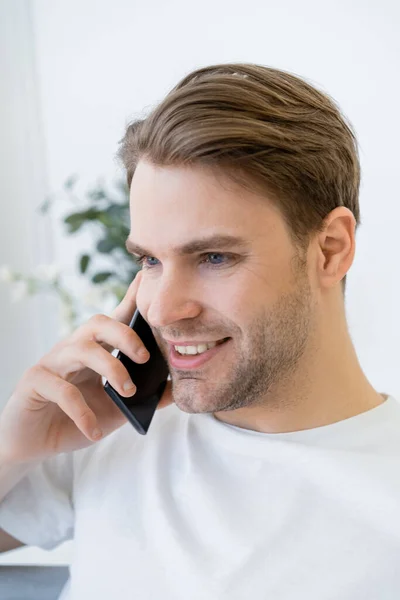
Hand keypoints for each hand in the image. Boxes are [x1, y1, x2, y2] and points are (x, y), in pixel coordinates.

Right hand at [0, 272, 171, 463]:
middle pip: (97, 324)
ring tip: (128, 392)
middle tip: (144, 357)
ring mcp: (51, 363)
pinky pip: (61, 390)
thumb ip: (141, 400)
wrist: (33, 443)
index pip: (114, 321)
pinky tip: (93, 431)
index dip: (130, 300)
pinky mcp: (34, 383)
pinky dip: (83, 412)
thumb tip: (174, 390)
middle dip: (125, 335)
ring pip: (81, 349)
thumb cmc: (74, 420)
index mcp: (93, 351)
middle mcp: (72, 350)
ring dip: (110, 368)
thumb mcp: (115, 411)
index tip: (147, 280)